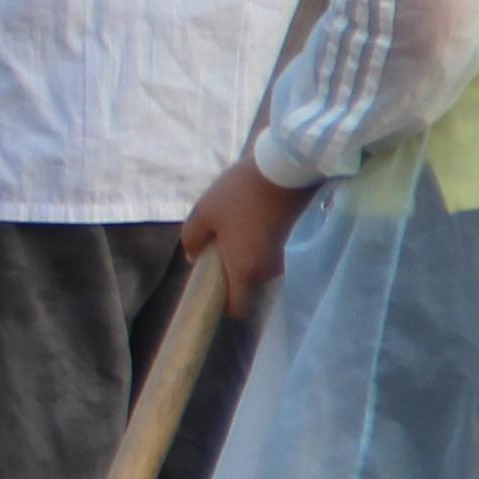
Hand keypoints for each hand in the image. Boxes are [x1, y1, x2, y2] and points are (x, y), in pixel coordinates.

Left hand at [179, 154, 309, 311]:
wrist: (282, 170)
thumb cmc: (237, 194)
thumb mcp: (203, 213)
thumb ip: (191, 239)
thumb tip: (192, 257)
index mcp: (244, 269)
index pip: (238, 308)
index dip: (223, 305)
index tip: (210, 288)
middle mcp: (266, 270)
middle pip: (244, 284)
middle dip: (227, 271)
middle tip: (213, 244)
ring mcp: (280, 256)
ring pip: (253, 266)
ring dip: (239, 254)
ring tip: (229, 225)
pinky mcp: (287, 241)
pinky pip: (263, 252)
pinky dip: (251, 243)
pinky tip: (244, 218)